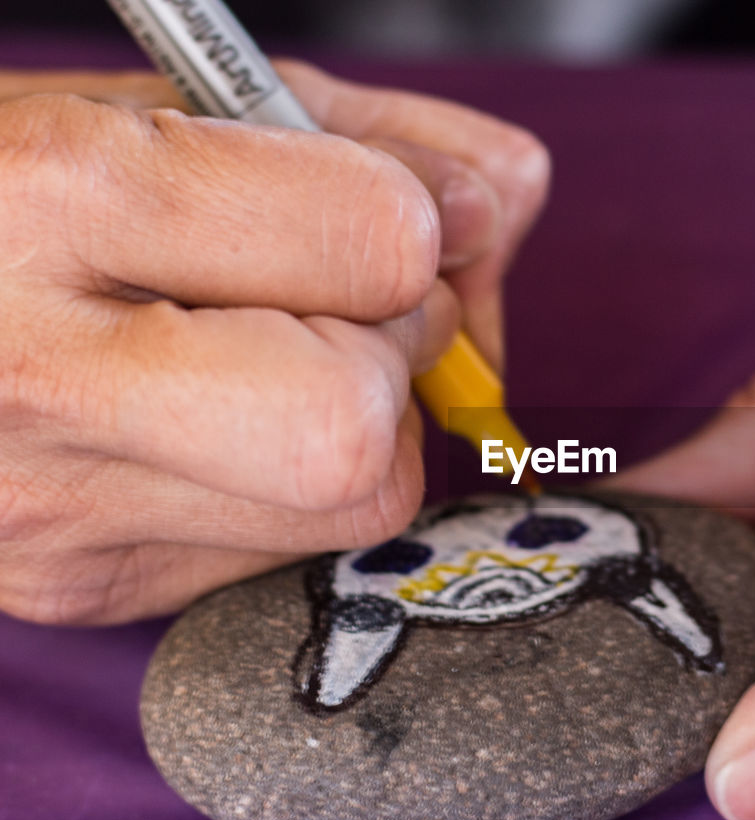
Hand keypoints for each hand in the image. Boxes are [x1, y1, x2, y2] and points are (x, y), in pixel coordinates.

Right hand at [0, 64, 547, 623]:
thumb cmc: (10, 184)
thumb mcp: (172, 105)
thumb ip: (367, 139)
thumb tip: (509, 197)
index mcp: (55, 196)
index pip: (375, 245)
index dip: (414, 224)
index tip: (377, 215)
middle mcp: (42, 376)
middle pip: (360, 425)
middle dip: (398, 350)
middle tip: (341, 304)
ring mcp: (57, 508)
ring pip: (356, 503)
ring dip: (369, 421)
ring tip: (273, 357)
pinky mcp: (85, 584)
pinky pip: (295, 544)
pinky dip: (305, 480)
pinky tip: (224, 422)